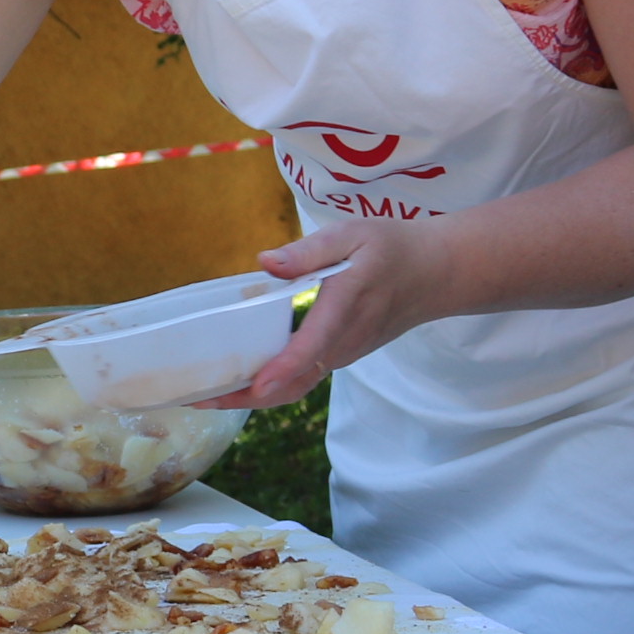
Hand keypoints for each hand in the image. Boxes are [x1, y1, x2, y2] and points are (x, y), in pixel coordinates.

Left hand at [208, 219, 450, 410]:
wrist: (438, 273)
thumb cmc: (393, 248)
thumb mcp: (352, 235)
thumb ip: (308, 251)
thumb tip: (264, 263)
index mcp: (344, 310)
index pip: (311, 348)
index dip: (281, 369)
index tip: (251, 386)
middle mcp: (342, 343)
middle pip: (293, 384)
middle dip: (244, 397)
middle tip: (195, 399)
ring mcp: (342, 355)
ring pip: (294, 387)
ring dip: (250, 396)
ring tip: (201, 393)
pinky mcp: (339, 356)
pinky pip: (301, 378)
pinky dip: (267, 385)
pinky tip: (235, 377)